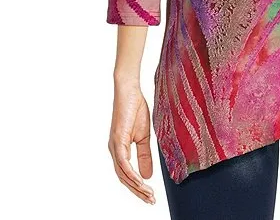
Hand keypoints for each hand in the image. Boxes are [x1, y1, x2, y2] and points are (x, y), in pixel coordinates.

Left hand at [108, 79, 155, 203]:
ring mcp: (114, 147)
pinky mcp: (117, 140)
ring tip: (149, 195)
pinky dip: (131, 174)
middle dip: (138, 192)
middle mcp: (115, 151)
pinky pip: (123, 163)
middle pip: (124, 179)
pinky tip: (140, 181)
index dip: (138, 187)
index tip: (150, 196)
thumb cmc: (135, 109)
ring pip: (123, 174)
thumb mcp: (144, 136)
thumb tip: (147, 176)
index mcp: (120, 150)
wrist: (130, 91)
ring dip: (136, 187)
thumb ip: (144, 155)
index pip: (128, 175)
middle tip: (151, 201)